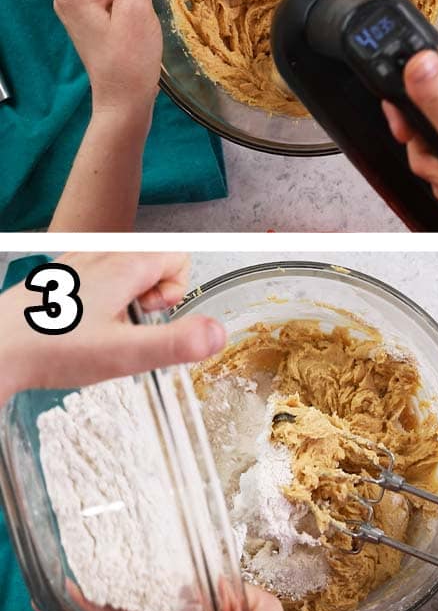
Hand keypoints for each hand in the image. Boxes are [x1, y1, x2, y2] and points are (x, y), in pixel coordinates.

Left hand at [0, 253, 223, 400]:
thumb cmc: (47, 350)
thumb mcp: (124, 354)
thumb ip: (178, 343)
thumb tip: (218, 333)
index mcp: (123, 266)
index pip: (179, 257)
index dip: (177, 291)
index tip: (153, 316)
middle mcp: (100, 256)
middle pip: (154, 260)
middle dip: (154, 293)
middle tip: (130, 324)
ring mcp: (75, 264)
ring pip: (126, 267)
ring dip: (128, 295)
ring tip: (107, 325)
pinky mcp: (56, 277)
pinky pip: (98, 274)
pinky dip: (102, 296)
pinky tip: (84, 324)